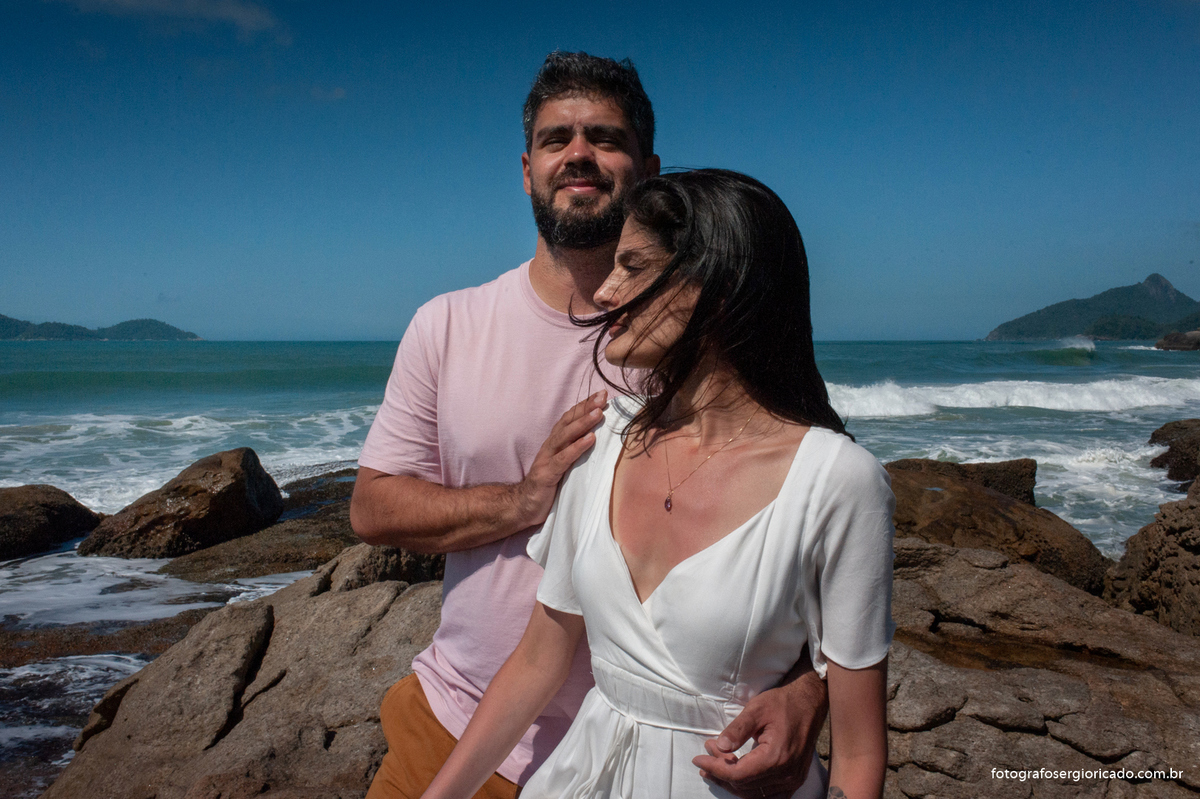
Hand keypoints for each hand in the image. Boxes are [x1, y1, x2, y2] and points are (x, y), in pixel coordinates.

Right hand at [511, 391, 606, 528]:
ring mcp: (547, 459)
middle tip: (602, 396)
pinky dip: (577, 447)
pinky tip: (590, 439)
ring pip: (565, 436)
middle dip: (586, 407)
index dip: (584, 405)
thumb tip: (597, 440)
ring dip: (583, 423)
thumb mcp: (563, 465)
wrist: (523, 506)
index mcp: (555, 443)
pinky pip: (564, 458)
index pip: (570, 419)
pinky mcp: (547, 474)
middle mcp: (550, 446)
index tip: (601, 394)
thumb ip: (574, 452)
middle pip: (568, 422)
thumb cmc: (547, 486)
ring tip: (598, 413)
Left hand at [692, 667, 828, 798]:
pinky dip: (750, 789)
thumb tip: (719, 746)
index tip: (698, 758)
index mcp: (776, 757)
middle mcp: (786, 774)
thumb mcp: (756, 709)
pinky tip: (737, 778)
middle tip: (706, 756)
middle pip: (744, 785)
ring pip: (754, 794)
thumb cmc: (783, 703)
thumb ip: (737, 730)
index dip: (715, 768)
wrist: (809, 703)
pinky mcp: (795, 779)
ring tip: (714, 768)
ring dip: (732, 782)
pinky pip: (769, 795)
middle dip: (720, 772)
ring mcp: (792, 780)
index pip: (738, 774)